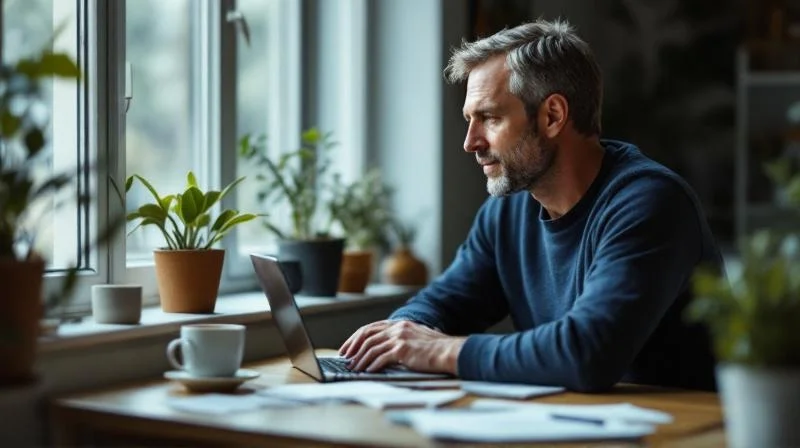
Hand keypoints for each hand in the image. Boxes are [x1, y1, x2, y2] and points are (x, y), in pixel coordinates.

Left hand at [339, 320, 465, 373]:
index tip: (348, 348)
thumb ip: (401, 339)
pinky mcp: (402, 349)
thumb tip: (384, 350)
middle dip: (353, 347)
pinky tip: (368, 372)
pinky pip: (381, 358)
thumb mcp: (415, 337)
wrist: (448, 351)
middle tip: (345, 358)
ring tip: (354, 368)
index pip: (371, 328)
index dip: (356, 337)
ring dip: (360, 359)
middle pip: (367, 335)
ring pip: (371, 348)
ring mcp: (399, 337)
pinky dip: (372, 365)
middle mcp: (397, 328)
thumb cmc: (435, 348)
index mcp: (399, 324)